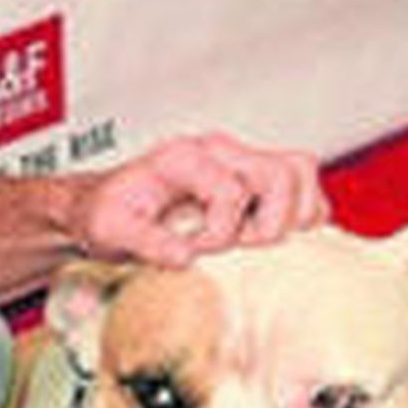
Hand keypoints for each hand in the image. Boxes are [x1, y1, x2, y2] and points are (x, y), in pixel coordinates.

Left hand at [73, 133, 326, 266]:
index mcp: (183, 157)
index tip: (194, 251)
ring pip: (300, 171)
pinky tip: (264, 235)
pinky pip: (302, 185)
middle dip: (268, 224)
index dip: (220, 233)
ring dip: (291, 215)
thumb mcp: (110, 229)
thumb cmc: (110, 213)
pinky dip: (299, 214)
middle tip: (237, 247)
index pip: (231, 191)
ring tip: (253, 240)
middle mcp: (218, 150)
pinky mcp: (254, 177)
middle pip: (282, 173)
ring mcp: (240, 159)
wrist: (105, 203)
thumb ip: (144, 241)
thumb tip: (184, 257)